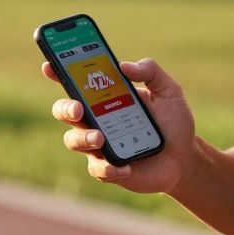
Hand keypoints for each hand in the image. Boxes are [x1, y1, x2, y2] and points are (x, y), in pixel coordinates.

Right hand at [42, 58, 196, 194]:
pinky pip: (98, 168)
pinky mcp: (108, 169)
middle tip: (78, 109)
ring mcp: (100, 145)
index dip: (59, 73)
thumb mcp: (169, 90)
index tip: (49, 66)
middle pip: (66, 111)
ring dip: (83, 138)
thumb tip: (124, 66)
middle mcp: (97, 119)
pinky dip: (109, 167)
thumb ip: (150, 71)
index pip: (77, 82)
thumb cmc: (172, 120)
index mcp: (107, 97)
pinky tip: (126, 166)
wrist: (185, 156)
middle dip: (66, 108)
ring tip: (100, 138)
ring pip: (74, 140)